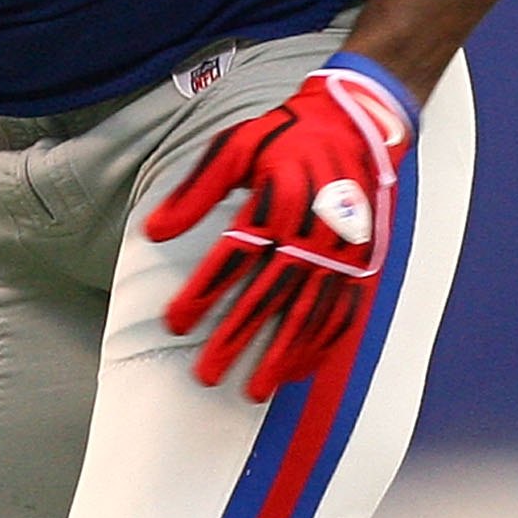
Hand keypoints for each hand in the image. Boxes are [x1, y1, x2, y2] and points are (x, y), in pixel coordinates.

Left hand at [145, 60, 419, 399]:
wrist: (357, 126)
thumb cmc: (287, 137)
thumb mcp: (237, 147)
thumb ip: (196, 191)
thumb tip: (154, 231)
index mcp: (281, 200)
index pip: (234, 257)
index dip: (202, 293)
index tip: (175, 324)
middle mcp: (315, 232)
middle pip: (269, 295)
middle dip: (236, 339)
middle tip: (207, 375)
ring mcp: (343, 253)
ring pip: (309, 313)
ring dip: (280, 356)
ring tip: (253, 391)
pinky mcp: (362, 264)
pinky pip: (342, 313)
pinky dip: (320, 346)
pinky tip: (297, 370)